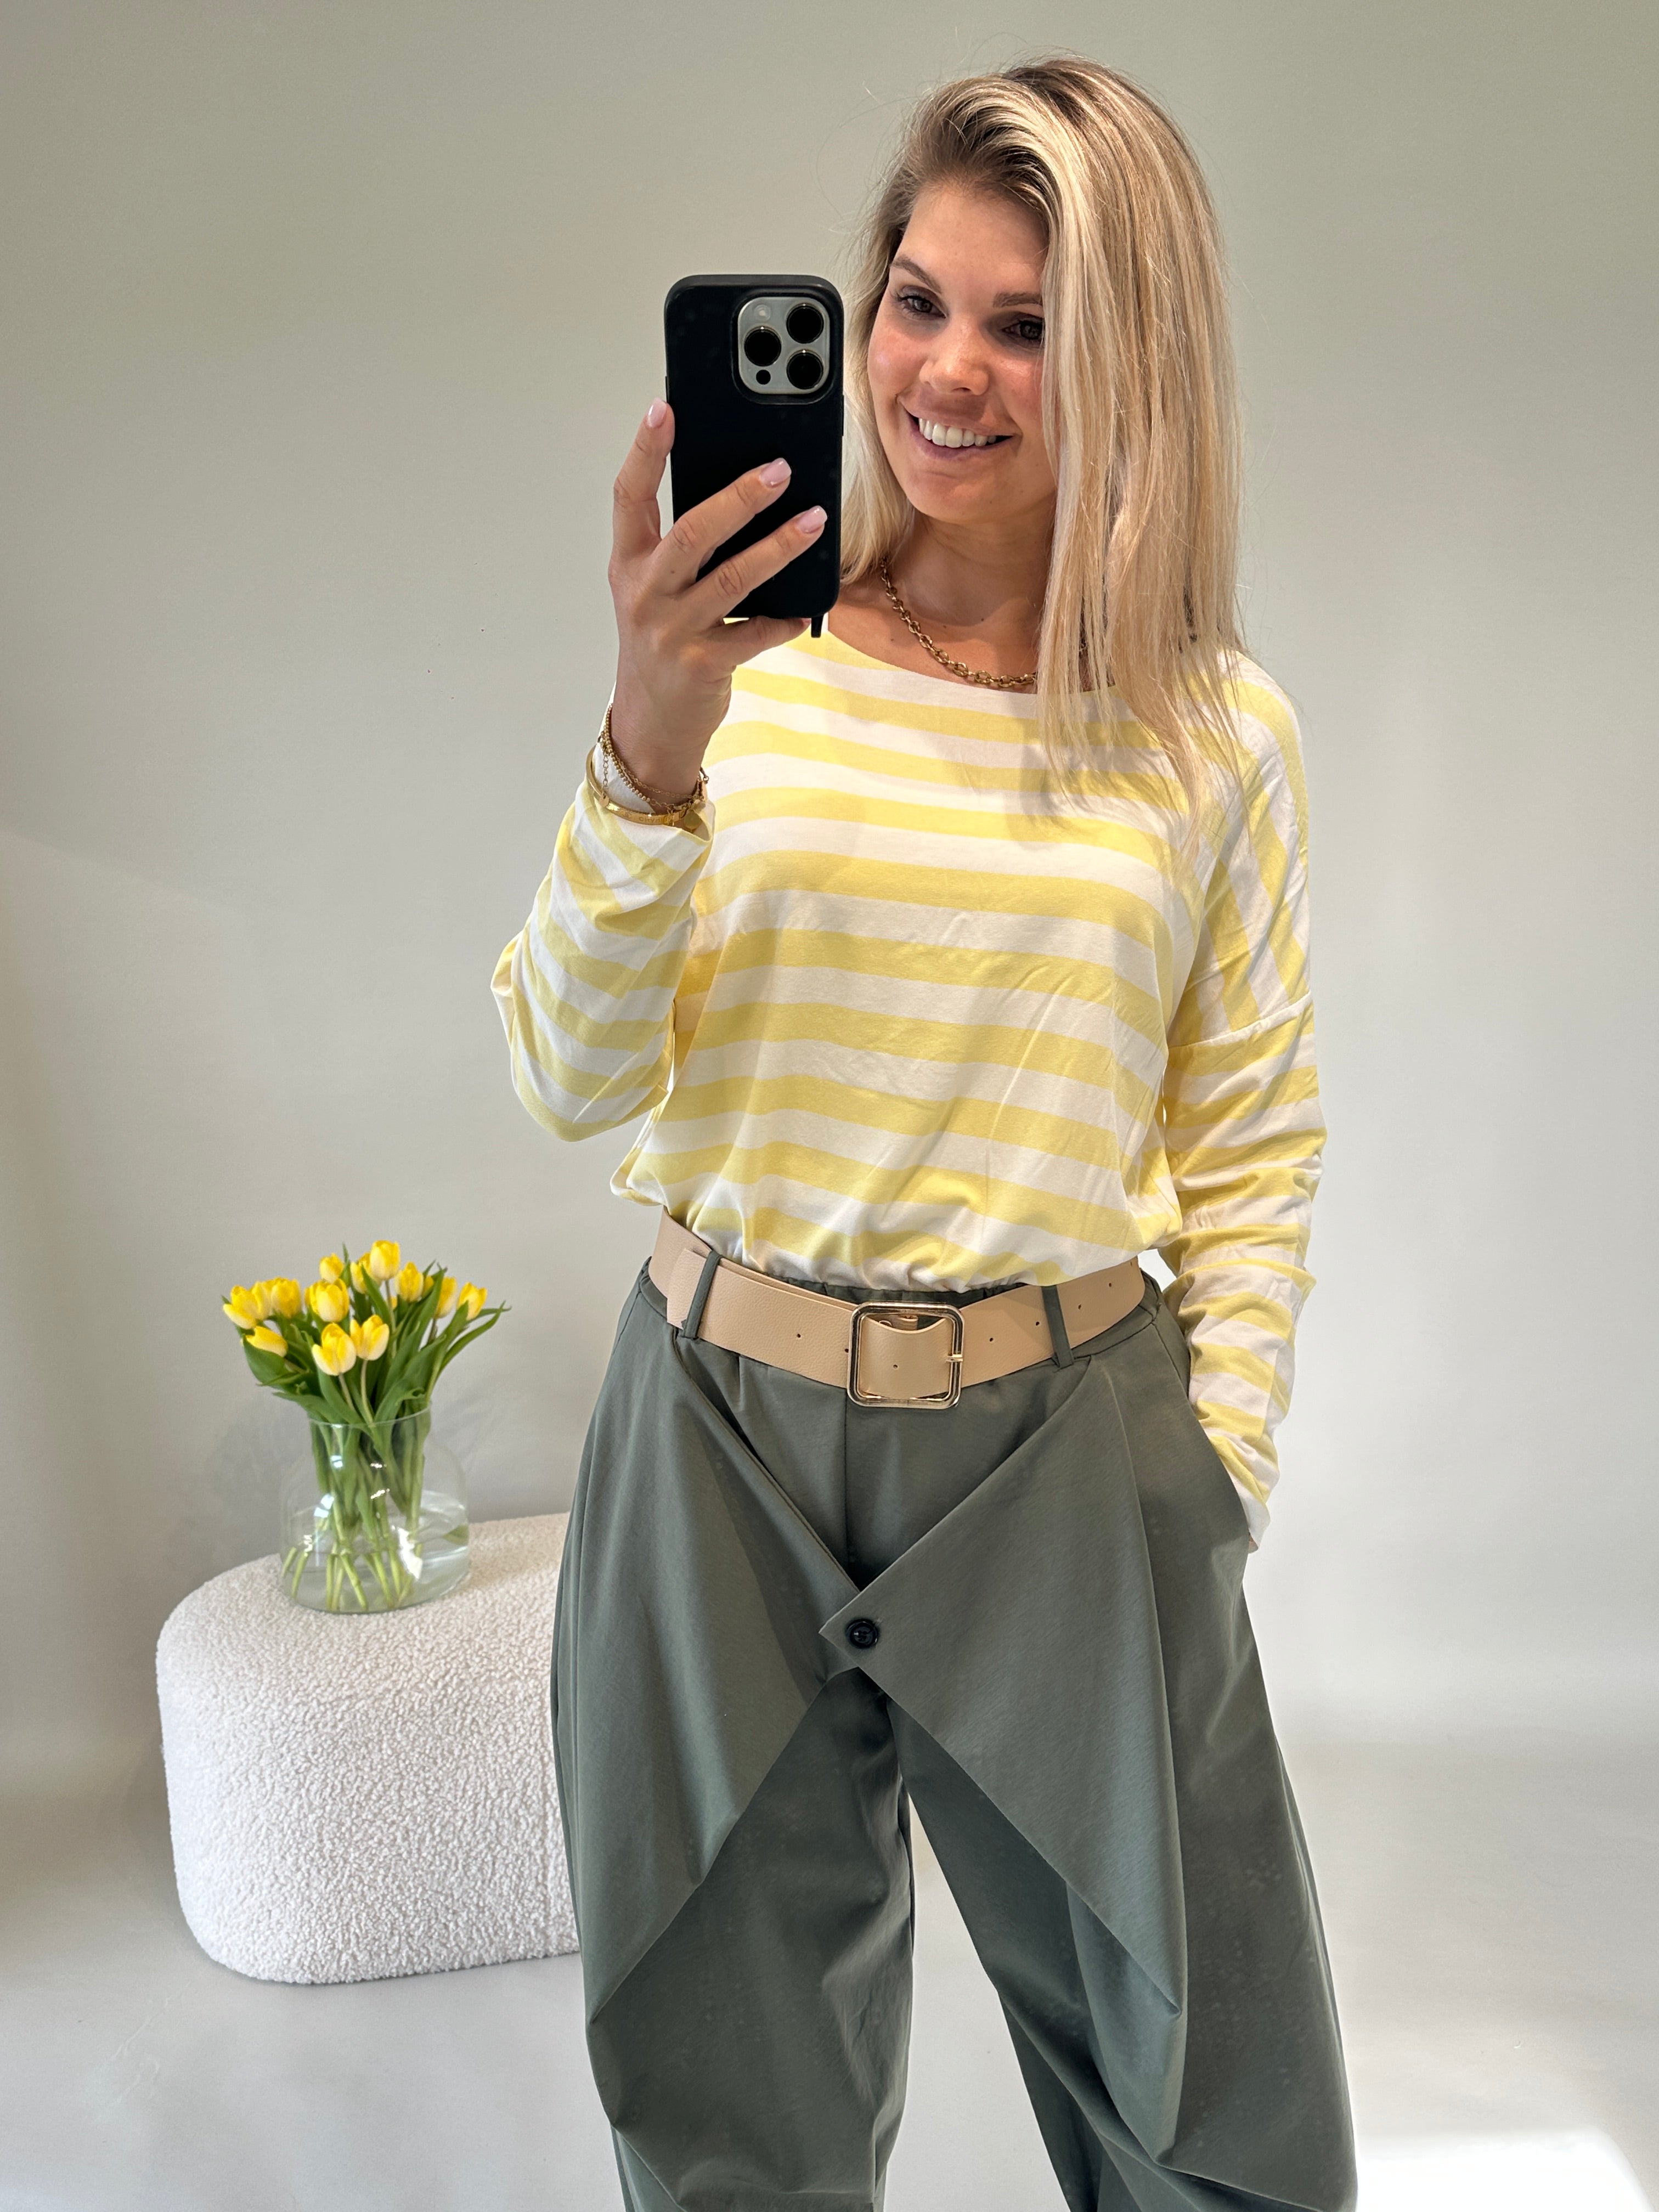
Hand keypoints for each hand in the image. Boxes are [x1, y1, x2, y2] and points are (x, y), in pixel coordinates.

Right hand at [605, 398, 826, 797]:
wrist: (651, 722)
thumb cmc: (662, 641)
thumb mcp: (656, 589)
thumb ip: (683, 545)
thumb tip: (746, 491)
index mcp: (629, 563)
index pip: (630, 495)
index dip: (646, 451)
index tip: (664, 408)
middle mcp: (646, 593)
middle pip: (692, 532)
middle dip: (738, 497)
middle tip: (780, 468)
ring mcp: (673, 631)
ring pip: (732, 579)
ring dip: (778, 547)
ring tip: (815, 520)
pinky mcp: (703, 665)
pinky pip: (754, 633)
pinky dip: (783, 618)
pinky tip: (804, 607)